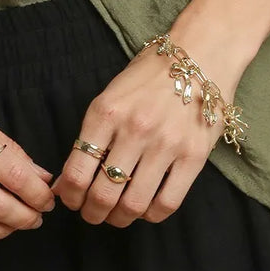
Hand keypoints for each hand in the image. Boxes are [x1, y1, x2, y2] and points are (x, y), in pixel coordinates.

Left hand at [49, 31, 244, 227]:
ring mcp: (165, 144)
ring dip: (120, 219)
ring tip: (118, 216)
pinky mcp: (194, 156)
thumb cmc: (150, 74)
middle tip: (92, 214)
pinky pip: (168, 203)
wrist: (201, 52)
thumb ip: (94, 133)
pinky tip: (147, 209)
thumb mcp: (111, 94)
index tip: (70, 199)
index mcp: (105, 112)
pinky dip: (152, 215)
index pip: (76, 171)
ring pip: (134, 204)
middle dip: (92, 213)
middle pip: (103, 194)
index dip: (69, 196)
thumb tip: (70, 176)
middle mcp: (134, 130)